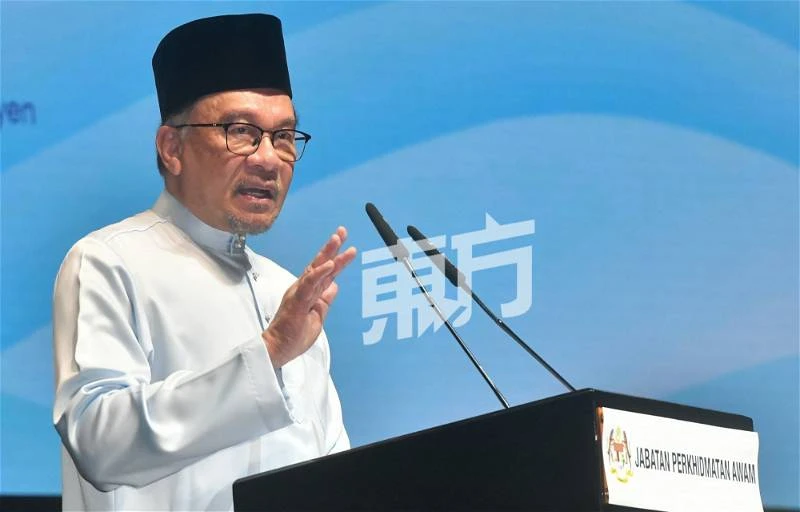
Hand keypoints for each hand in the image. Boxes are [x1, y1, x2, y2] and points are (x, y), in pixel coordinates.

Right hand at [262, 227, 356, 367]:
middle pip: (320, 264)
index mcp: (309, 292)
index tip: (347, 246)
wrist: (278, 350)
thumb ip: (325, 300)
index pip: (325, 272)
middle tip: (342, 231)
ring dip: (327, 253)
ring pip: (315, 269)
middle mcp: (304, 288)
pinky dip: (319, 273)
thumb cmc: (293, 336)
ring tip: (338, 239)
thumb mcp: (317, 316)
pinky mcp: (296, 300)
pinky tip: (330, 264)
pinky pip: (309, 284)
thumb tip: (334, 286)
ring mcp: (299, 293)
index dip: (336, 258)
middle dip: (332, 247)